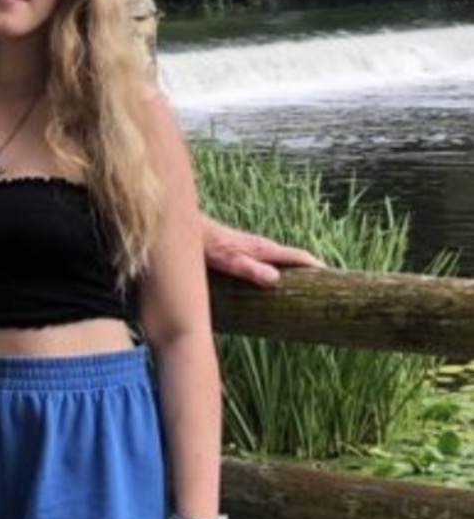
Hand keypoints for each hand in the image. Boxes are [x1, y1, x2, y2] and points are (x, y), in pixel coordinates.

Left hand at [199, 214, 323, 287]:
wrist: (187, 230)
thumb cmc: (207, 247)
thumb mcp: (229, 261)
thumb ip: (251, 269)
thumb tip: (276, 279)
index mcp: (264, 249)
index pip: (298, 256)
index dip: (315, 267)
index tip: (332, 279)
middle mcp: (262, 247)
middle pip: (294, 258)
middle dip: (310, 270)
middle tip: (326, 287)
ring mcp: (253, 248)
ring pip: (281, 259)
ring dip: (295, 271)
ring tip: (305, 288)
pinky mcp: (243, 251)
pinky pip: (269, 261)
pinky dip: (279, 270)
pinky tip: (274, 281)